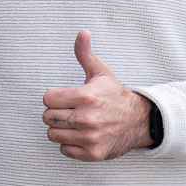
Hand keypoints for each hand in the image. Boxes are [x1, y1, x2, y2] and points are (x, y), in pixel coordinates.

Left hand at [41, 30, 153, 160]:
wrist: (138, 121)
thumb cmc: (114, 95)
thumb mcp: (101, 72)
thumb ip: (85, 54)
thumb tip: (82, 32)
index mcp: (86, 96)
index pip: (47, 98)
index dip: (54, 97)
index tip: (65, 97)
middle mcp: (87, 118)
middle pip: (47, 117)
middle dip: (55, 113)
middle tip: (70, 111)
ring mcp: (90, 137)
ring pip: (53, 134)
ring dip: (61, 129)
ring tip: (75, 123)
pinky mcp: (93, 153)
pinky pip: (64, 150)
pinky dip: (69, 144)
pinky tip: (81, 135)